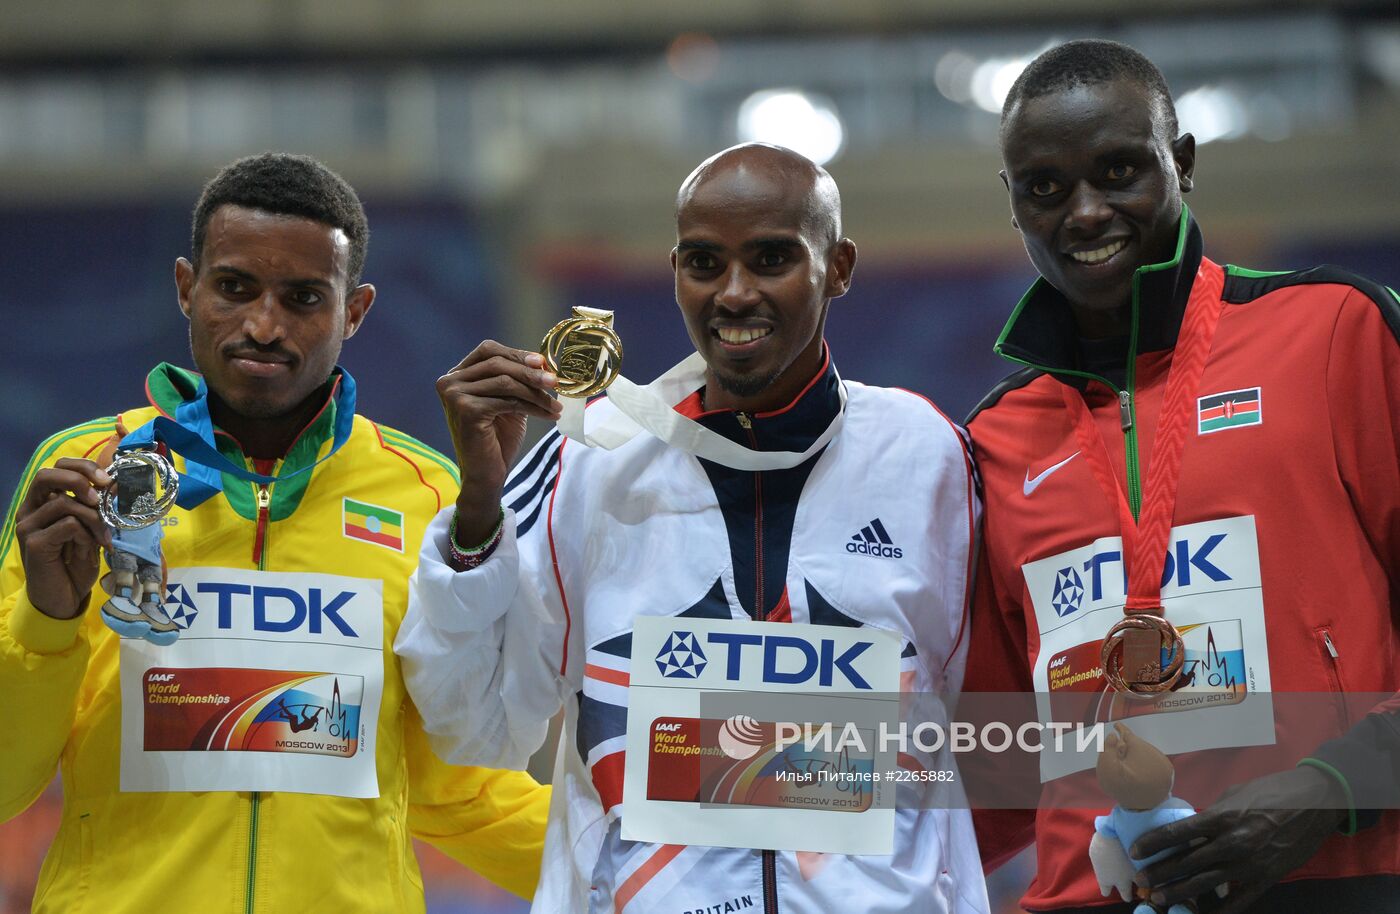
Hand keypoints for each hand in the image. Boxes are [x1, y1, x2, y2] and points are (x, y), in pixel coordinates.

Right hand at [14, 458, 112, 618]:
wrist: (63, 599)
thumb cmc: (76, 564)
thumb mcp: (90, 531)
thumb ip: (94, 509)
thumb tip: (116, 485)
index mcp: (42, 503)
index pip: (56, 467)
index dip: (83, 467)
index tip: (108, 480)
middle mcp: (29, 510)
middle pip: (47, 474)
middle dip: (80, 478)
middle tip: (102, 495)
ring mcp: (28, 526)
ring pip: (65, 502)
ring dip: (94, 519)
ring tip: (103, 539)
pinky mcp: (34, 543)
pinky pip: (68, 525)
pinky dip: (86, 535)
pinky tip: (89, 551)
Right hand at [437, 341, 559, 543]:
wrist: (486, 475)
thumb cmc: (497, 439)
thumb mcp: (508, 401)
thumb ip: (517, 379)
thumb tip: (543, 360)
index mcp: (456, 375)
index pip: (488, 350)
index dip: (517, 354)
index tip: (543, 362)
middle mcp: (449, 382)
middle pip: (498, 363)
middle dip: (531, 373)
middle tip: (556, 382)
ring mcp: (455, 395)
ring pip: (505, 381)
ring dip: (535, 392)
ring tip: (555, 404)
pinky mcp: (466, 410)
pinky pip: (508, 400)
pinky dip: (532, 406)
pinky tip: (548, 415)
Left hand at [1131, 766, 1347, 912]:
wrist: (1316, 803)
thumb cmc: (1271, 793)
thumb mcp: (1234, 795)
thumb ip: (1212, 814)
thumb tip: (1190, 828)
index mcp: (1222, 817)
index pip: (1178, 833)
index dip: (1153, 844)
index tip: (1136, 851)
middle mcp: (1232, 842)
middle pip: (1187, 862)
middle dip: (1160, 872)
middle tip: (1141, 880)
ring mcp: (1250, 864)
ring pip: (1206, 883)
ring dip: (1179, 892)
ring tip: (1158, 897)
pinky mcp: (1267, 878)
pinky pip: (1239, 900)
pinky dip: (1220, 910)